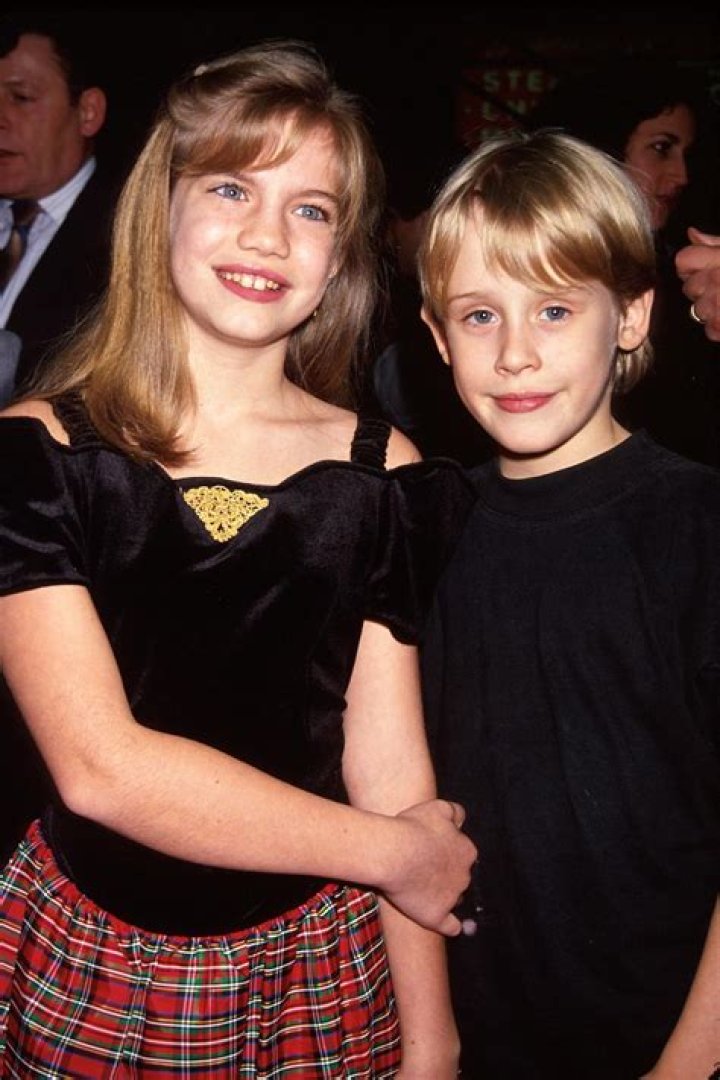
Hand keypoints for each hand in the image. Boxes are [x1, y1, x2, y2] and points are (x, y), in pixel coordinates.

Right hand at [383, 798, 476, 935]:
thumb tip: (461, 819)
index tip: (430, 850)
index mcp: (467, 850)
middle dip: (446, 874)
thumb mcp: (437, 807)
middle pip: (460, 877)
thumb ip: (455, 812)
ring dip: (444, 895)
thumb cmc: (412, 827)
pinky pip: (451, 926)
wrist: (392, 853)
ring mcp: (452, 898)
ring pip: (454, 899)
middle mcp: (464, 876)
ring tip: (421, 889)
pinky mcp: (436, 916)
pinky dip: (450, 925)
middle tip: (423, 868)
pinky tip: (446, 923)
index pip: (464, 853)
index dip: (446, 852)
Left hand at [675, 227, 719, 341]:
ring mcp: (717, 305)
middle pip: (689, 287)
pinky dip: (719, 328)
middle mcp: (717, 279)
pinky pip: (709, 329)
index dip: (691, 266)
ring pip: (697, 309)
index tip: (703, 269)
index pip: (684, 260)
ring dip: (711, 309)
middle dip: (703, 289)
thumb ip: (716, 243)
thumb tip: (692, 233)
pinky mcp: (719, 327)